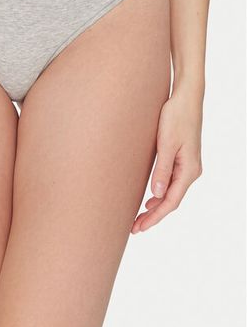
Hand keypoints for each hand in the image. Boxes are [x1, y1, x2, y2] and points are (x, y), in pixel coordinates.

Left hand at [131, 83, 203, 232]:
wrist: (186, 97)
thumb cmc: (176, 117)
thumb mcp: (166, 143)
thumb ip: (162, 170)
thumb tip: (156, 195)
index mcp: (189, 170)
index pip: (170, 202)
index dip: (154, 217)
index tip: (139, 227)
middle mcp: (191, 171)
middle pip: (171, 201)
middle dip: (153, 216)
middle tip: (134, 228)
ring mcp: (187, 165)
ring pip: (171, 193)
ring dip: (156, 207)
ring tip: (139, 218)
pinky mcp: (182, 158)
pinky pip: (171, 182)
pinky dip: (160, 194)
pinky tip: (150, 199)